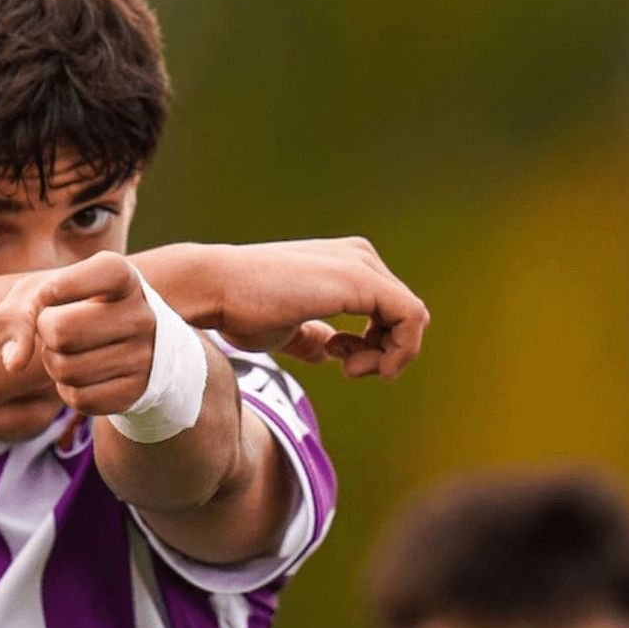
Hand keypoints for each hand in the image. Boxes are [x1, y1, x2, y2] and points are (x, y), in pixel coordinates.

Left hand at [0, 252, 158, 414]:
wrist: (118, 342)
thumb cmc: (69, 307)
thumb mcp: (39, 294)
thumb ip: (14, 317)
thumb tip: (14, 364)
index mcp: (123, 278)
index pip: (103, 273)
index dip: (63, 285)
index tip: (47, 294)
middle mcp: (141, 315)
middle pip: (63, 330)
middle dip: (45, 333)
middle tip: (55, 328)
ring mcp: (144, 356)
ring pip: (67, 370)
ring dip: (53, 364)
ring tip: (69, 351)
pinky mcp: (136, 391)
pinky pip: (80, 398)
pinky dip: (67, 390)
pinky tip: (81, 374)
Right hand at [199, 237, 428, 378]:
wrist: (215, 288)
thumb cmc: (239, 308)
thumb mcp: (284, 329)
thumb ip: (311, 337)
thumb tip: (326, 352)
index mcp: (344, 265)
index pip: (389, 310)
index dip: (375, 345)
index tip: (337, 358)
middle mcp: (359, 257)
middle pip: (405, 316)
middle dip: (384, 352)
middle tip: (348, 370)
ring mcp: (363, 265)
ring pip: (413, 319)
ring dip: (389, 356)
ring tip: (350, 368)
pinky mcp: (363, 281)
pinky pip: (411, 318)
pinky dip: (397, 351)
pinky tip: (355, 365)